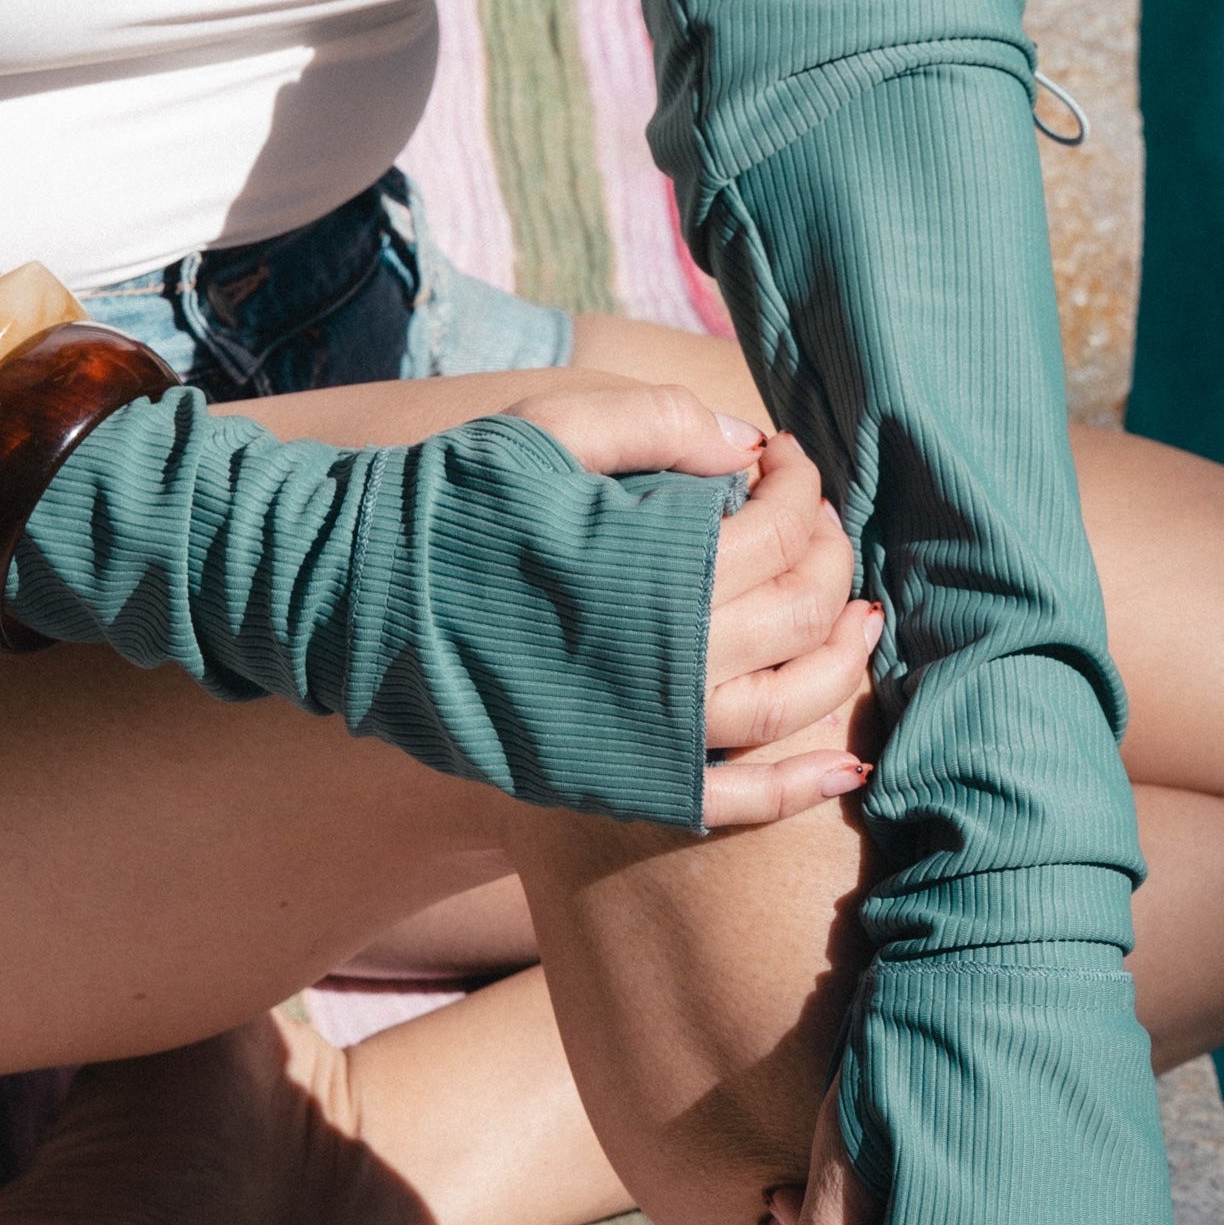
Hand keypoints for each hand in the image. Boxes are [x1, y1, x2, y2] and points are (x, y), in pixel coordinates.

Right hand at [500, 382, 879, 831]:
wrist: (361, 599)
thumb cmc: (456, 501)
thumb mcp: (550, 427)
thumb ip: (658, 423)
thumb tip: (748, 445)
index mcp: (655, 567)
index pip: (778, 529)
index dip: (799, 486)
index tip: (786, 458)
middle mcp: (667, 659)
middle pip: (799, 613)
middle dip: (829, 560)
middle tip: (821, 524)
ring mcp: (648, 732)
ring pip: (788, 706)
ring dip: (842, 661)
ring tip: (862, 620)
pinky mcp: (620, 780)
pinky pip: (735, 801)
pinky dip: (799, 787)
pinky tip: (849, 770)